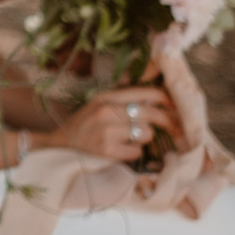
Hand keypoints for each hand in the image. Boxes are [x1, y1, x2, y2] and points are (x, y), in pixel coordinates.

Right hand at [39, 86, 181, 162]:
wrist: (59, 147)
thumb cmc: (84, 125)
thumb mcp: (100, 103)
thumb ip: (124, 95)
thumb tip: (155, 81)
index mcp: (106, 97)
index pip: (145, 93)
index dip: (165, 99)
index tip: (175, 106)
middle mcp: (106, 111)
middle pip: (150, 113)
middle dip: (166, 121)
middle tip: (175, 128)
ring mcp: (106, 132)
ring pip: (146, 133)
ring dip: (144, 138)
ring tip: (131, 139)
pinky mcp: (106, 151)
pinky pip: (136, 151)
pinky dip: (133, 153)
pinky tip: (122, 151)